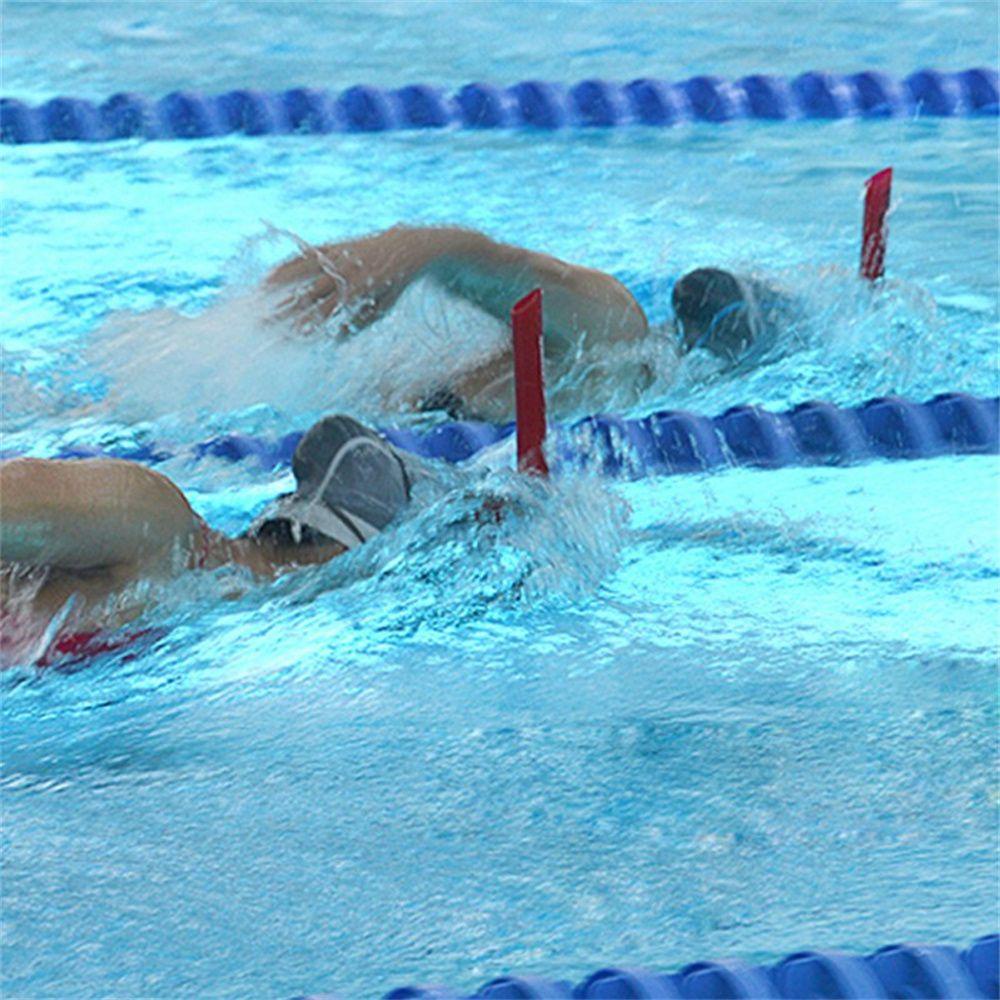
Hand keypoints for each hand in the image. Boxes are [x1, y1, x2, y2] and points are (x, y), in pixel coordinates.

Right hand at [266, 226, 445, 336]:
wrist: (406, 249)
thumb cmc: (393, 286)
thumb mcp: (380, 310)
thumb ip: (357, 324)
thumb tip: (334, 340)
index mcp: (356, 293)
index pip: (325, 312)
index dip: (307, 324)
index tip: (291, 336)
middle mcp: (343, 273)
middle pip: (307, 293)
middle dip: (285, 308)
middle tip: (265, 322)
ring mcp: (337, 257)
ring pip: (301, 270)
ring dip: (278, 282)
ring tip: (259, 295)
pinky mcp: (333, 245)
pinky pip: (306, 254)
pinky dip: (288, 263)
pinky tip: (271, 274)